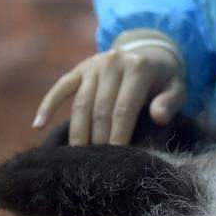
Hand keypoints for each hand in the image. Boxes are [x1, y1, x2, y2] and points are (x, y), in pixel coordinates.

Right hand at [31, 45, 185, 144]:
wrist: (150, 52)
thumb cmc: (164, 79)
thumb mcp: (177, 87)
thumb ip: (170, 102)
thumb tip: (159, 117)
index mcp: (138, 68)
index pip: (124, 108)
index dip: (119, 134)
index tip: (115, 157)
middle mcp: (113, 63)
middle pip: (100, 108)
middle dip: (98, 138)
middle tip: (97, 163)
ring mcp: (94, 65)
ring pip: (80, 103)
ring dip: (78, 131)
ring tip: (78, 155)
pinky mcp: (79, 69)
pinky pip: (60, 88)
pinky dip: (48, 106)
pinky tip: (38, 126)